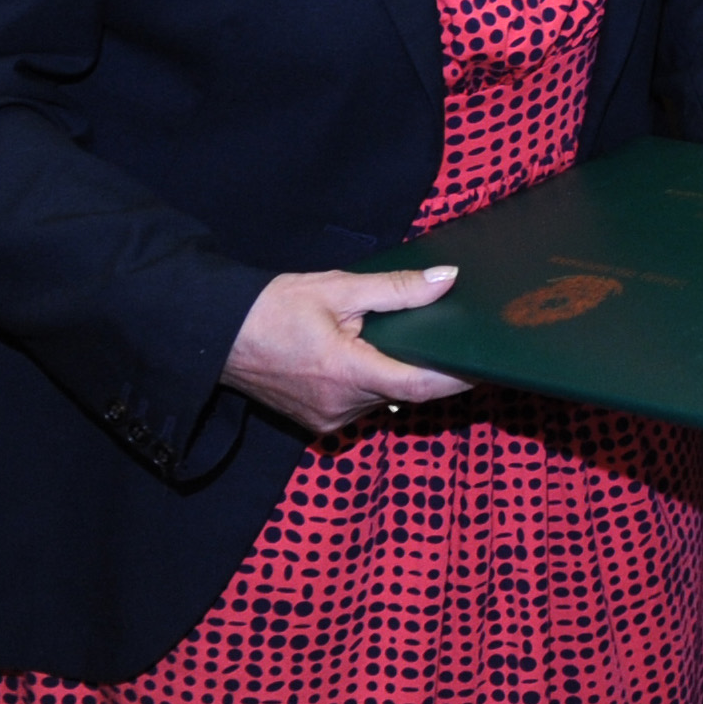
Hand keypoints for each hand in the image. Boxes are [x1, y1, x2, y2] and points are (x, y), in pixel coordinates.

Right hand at [220, 266, 470, 436]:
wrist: (216, 336)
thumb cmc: (274, 307)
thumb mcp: (338, 287)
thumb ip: (396, 288)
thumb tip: (446, 281)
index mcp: (346, 373)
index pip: (418, 386)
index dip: (457, 377)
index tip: (486, 363)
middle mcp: (340, 407)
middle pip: (403, 391)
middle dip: (427, 365)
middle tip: (451, 335)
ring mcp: (328, 420)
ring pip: (384, 397)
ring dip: (398, 371)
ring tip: (406, 336)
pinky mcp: (318, 423)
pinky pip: (362, 403)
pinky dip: (375, 380)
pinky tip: (373, 352)